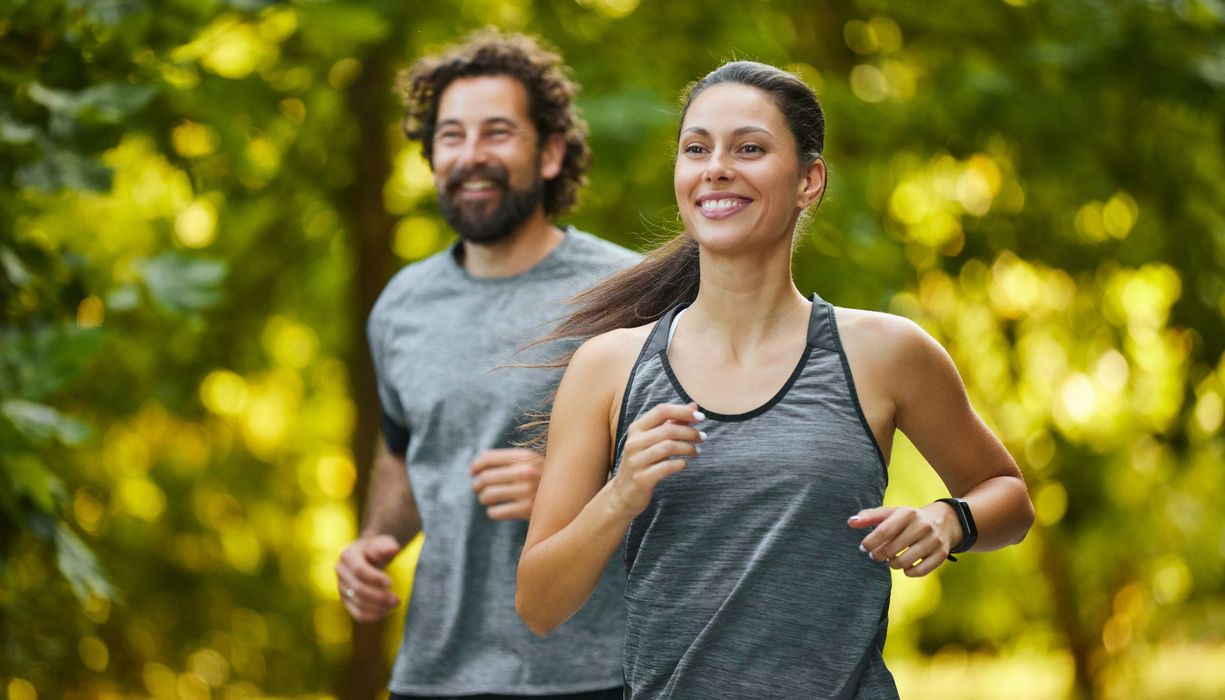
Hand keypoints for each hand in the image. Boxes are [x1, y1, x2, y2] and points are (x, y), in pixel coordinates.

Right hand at [336, 534, 402, 621]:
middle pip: (357, 588)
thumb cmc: (378, 549)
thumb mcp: (383, 543)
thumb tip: (393, 550)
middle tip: (396, 599)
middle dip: (378, 596)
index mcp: (348, 555)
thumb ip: (386, 547)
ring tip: (394, 605)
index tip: (391, 583)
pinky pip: (357, 613)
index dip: (374, 578)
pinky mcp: (346, 600)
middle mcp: (341, 571)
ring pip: (357, 603)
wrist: (368, 555)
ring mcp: (342, 587)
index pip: (359, 570)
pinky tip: (386, 612)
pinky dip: (372, 616)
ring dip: (377, 607)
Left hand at [469, 448, 543, 520]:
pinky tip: (496, 510)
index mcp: (526, 456)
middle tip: (478, 488)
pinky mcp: (527, 510)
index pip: (488, 459)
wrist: (573, 494)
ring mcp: (527, 491)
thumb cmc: (547, 476)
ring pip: (488, 495)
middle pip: (485, 477)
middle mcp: (526, 471)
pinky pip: (496, 512)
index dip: (476, 466)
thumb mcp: (532, 460)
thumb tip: (480, 456)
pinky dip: (492, 512)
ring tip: (486, 499)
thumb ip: (508, 457)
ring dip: (483, 498)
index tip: (472, 472)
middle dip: (477, 484)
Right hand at [610, 402, 704, 517]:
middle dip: (690, 432)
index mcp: (636, 429)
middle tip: (703, 437)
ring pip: (668, 447)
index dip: (683, 411)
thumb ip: (672, 422)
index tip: (700, 417)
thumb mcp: (653, 440)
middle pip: (668, 430)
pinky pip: (666, 467)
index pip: (661, 410)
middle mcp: (633, 442)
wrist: (624, 493)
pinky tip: (684, 463)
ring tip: (696, 451)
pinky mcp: (641, 478)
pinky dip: (680, 464)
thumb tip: (694, 406)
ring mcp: (636, 461)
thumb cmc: (643, 462)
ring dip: (688, 448)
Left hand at [847, 504, 957, 576]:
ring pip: (904, 562)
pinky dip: (908, 572)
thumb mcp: (891, 513)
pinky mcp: (941, 554)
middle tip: (876, 555)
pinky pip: (919, 571)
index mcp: (907, 513)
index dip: (870, 542)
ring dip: (892, 564)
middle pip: (892, 549)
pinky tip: (905, 566)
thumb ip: (869, 516)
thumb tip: (850, 522)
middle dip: (879, 555)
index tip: (863, 547)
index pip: (884, 531)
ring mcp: (933, 541)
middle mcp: (922, 526)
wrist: (943, 521)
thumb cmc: (909, 518)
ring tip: (891, 559)